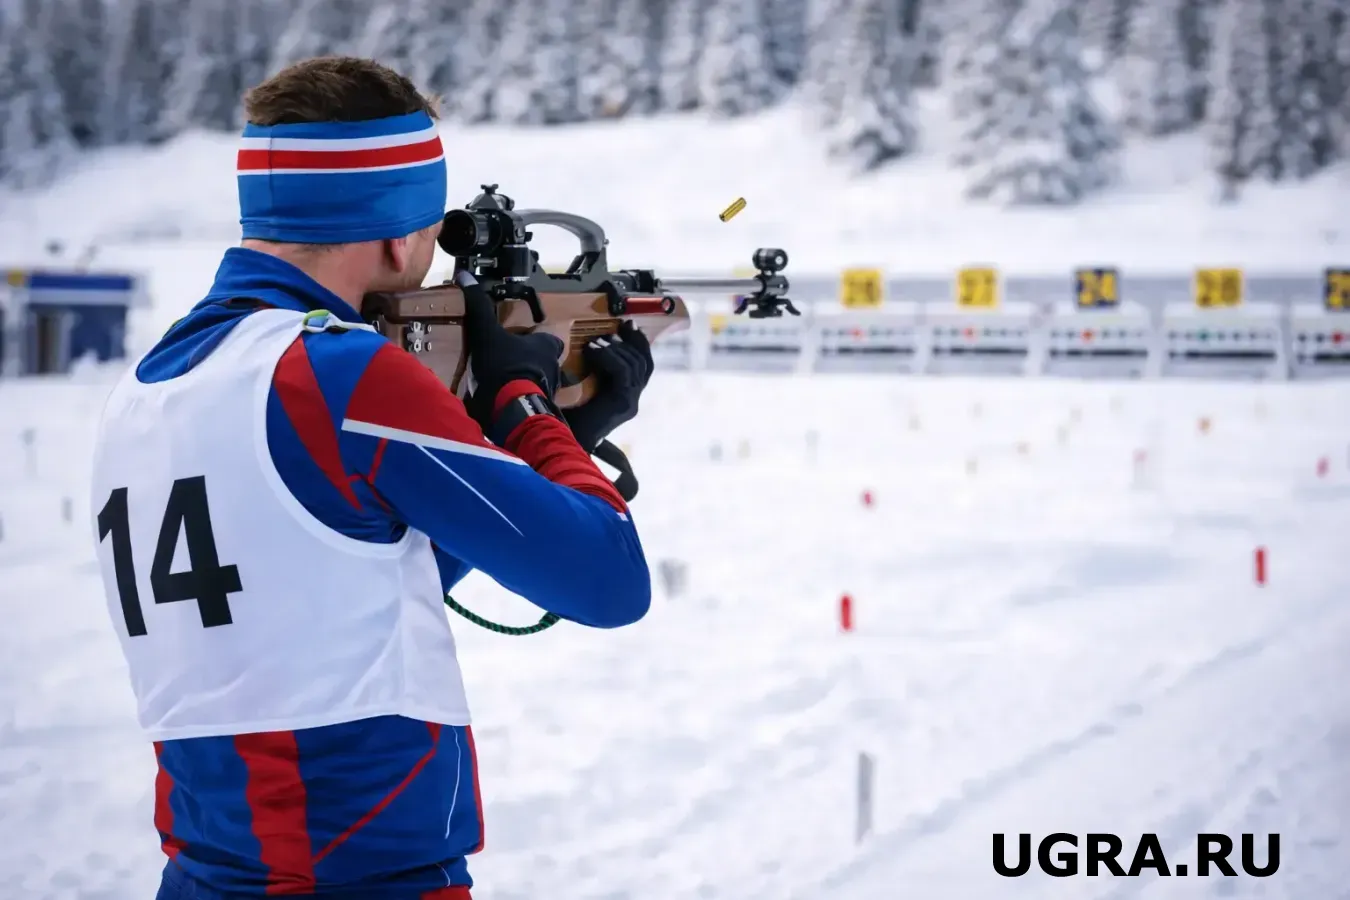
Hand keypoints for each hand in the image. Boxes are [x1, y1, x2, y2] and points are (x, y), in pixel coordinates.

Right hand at [457, 271, 564, 427]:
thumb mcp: (487, 333)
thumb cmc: (504, 366)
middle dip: (529, 360)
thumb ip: (478, 306)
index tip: (521, 338)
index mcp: (546, 346)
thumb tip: (464, 275)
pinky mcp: (538, 411)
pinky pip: (529, 401)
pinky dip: (518, 399)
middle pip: (544, 361)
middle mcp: (552, 368)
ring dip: (523, 380)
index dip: (537, 338)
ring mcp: (547, 391)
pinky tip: (501, 400)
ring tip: (501, 380)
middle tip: (507, 359)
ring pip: (538, 381)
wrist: (510, 410)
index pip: (549, 339)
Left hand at [563, 321, 653, 451]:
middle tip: (618, 326)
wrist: (559, 440)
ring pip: (634, 365)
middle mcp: (632, 400)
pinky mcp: (623, 404)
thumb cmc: (564, 416)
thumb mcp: (580, 386)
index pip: (644, 366)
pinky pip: (623, 372)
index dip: (639, 343)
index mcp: (625, 396)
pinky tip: (592, 352)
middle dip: (632, 341)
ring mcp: (630, 403)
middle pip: (644, 363)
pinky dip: (609, 358)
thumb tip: (587, 343)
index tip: (628, 325)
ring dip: (615, 349)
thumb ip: (590, 369)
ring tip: (596, 342)